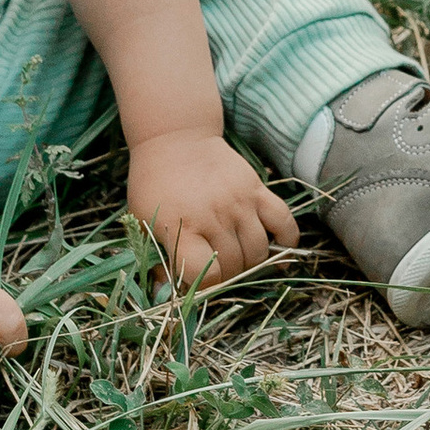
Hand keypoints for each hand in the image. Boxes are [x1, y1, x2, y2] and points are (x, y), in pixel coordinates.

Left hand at [127, 131, 298, 289]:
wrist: (176, 138)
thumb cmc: (155, 183)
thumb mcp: (143, 220)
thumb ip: (156, 257)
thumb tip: (165, 291)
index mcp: (182, 226)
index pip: (205, 274)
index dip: (202, 286)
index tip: (195, 281)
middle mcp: (214, 216)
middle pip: (233, 266)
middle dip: (225, 276)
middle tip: (216, 270)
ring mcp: (239, 202)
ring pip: (258, 252)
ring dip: (249, 263)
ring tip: (237, 258)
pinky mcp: (257, 189)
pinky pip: (284, 221)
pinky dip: (287, 240)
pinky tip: (278, 248)